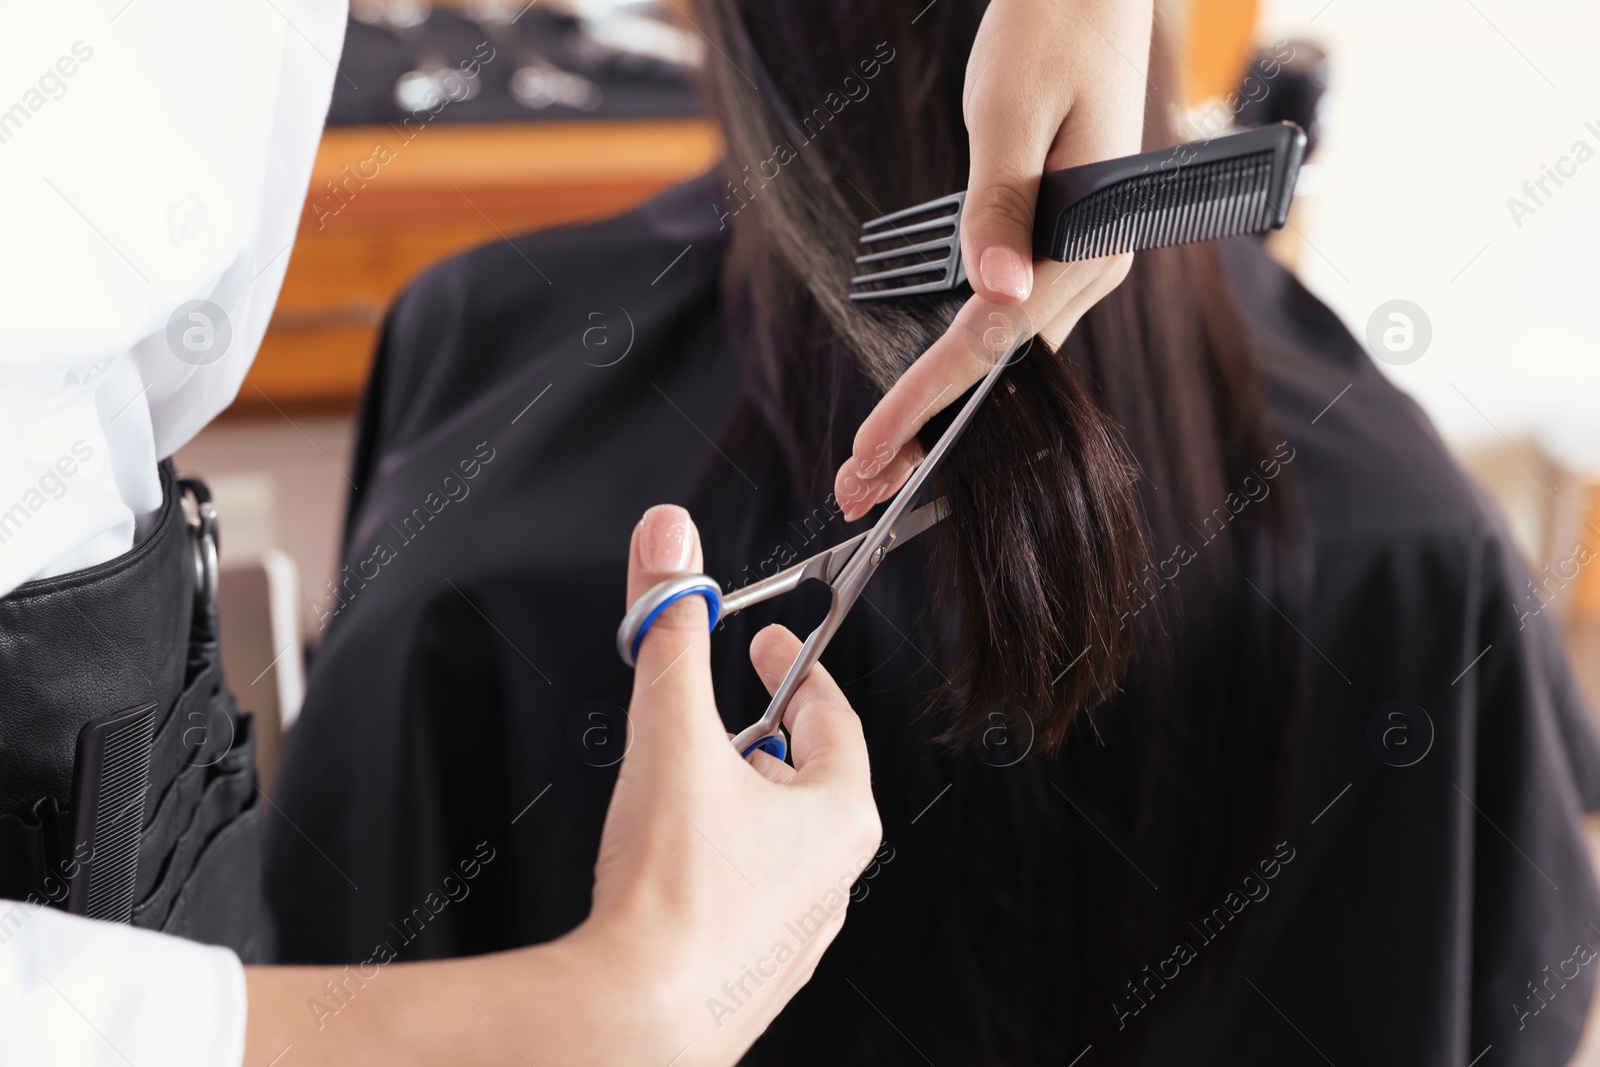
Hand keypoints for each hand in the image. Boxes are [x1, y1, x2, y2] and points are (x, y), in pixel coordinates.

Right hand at [244, 505, 880, 1065]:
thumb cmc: (671, 889)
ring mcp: (797, 931)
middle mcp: (833, 877)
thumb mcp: (670, 734)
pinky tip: (673, 865)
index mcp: (840, 814)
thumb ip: (669, 632)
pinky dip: (719, 860)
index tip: (766, 644)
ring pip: (776, 838)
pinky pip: (748, 892)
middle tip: (713, 713)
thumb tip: (670, 540)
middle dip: (759, 734)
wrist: (633, 1018)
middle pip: (806, 776)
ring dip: (740, 800)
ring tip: (684, 787)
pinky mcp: (754, 971)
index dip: (792, 670)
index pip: (832, 716)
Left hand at [835, 0, 1154, 519]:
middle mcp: (1093, 266)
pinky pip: (1007, 317)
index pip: (991, 341)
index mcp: (1088, 244)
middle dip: (926, 429)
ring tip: (877, 454)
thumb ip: (998, 205)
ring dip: (939, 402)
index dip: (925, 401)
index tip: (872, 450)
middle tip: (856, 485)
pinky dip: (958, 357)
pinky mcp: (1059, 244)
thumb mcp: (1010, 113)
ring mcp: (1080, 259)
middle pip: (999, 367)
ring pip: (1003, 351)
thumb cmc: (1053, 31)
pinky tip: (922, 387)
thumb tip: (996, 292)